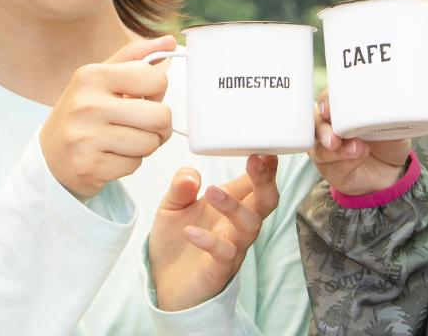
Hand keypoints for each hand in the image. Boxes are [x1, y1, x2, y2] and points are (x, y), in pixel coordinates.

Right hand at [39, 35, 175, 199]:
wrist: (50, 155)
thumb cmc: (84, 112)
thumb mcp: (102, 77)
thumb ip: (136, 57)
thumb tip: (169, 41)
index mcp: (92, 75)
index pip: (156, 80)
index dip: (157, 91)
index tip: (144, 97)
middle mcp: (86, 104)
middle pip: (160, 116)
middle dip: (160, 125)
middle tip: (145, 126)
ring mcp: (85, 138)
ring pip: (150, 143)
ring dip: (145, 145)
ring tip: (124, 140)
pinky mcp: (88, 167)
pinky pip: (135, 165)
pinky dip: (129, 163)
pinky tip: (111, 156)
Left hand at [149, 155, 279, 310]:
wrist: (161, 283)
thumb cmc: (175, 241)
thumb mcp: (170, 206)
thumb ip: (180, 187)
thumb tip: (191, 174)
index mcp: (231, 204)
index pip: (256, 182)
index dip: (265, 165)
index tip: (264, 145)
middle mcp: (237, 225)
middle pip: (266, 202)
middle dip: (266, 180)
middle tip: (256, 159)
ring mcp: (232, 248)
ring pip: (250, 226)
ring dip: (235, 206)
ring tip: (212, 192)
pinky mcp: (218, 270)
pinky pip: (224, 254)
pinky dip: (209, 241)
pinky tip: (190, 231)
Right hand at [310, 90, 409, 195]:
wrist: (393, 170)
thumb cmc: (388, 141)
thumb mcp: (394, 125)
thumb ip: (389, 117)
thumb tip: (392, 107)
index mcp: (341, 111)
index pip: (326, 100)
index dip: (325, 101)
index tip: (329, 107)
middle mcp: (329, 129)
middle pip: (315, 124)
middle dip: (323, 129)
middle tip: (335, 137)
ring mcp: (327, 151)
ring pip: (318, 149)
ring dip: (335, 150)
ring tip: (355, 148)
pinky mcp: (332, 172)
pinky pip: (332, 168)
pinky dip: (345, 163)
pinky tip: (359, 158)